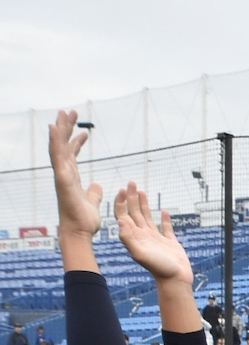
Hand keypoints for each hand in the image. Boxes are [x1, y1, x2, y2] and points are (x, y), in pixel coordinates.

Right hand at [48, 111, 101, 239]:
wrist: (80, 233)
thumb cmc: (84, 220)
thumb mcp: (93, 202)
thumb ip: (93, 193)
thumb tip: (97, 185)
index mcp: (71, 178)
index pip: (72, 155)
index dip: (76, 142)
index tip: (83, 131)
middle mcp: (64, 174)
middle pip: (63, 146)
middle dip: (67, 128)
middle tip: (72, 112)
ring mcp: (62, 175)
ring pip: (59, 147)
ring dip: (60, 128)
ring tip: (65, 112)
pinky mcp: (63, 179)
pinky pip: (58, 156)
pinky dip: (55, 141)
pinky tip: (55, 127)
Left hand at [114, 185, 193, 282]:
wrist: (175, 281)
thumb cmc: (158, 269)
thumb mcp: (140, 253)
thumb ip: (128, 239)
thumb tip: (119, 222)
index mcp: (135, 236)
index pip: (124, 215)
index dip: (121, 202)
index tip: (123, 189)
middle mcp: (143, 236)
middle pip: (134, 212)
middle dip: (131, 197)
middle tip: (132, 183)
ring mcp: (156, 239)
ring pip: (148, 217)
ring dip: (144, 204)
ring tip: (142, 192)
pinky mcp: (170, 243)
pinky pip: (166, 228)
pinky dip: (165, 219)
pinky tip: (164, 211)